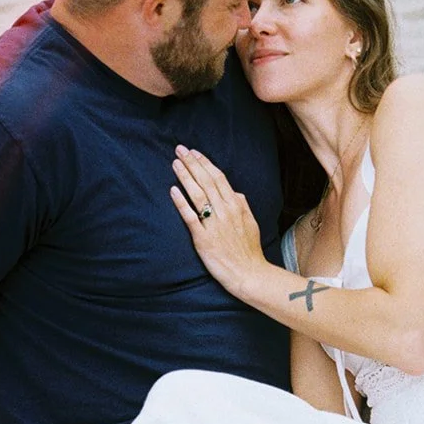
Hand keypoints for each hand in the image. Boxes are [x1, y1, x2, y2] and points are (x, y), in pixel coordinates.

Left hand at [171, 146, 267, 299]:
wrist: (249, 274)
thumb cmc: (249, 250)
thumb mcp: (251, 223)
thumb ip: (242, 206)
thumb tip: (235, 193)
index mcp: (236, 205)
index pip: (218, 178)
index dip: (205, 163)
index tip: (194, 152)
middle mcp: (225, 211)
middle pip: (206, 181)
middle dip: (192, 163)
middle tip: (179, 149)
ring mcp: (214, 224)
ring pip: (197, 194)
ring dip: (185, 177)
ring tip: (175, 163)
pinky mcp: (203, 239)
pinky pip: (190, 217)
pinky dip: (181, 202)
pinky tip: (173, 190)